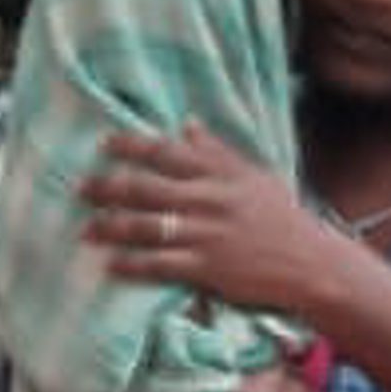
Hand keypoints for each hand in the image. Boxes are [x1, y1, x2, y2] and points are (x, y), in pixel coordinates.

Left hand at [85, 129, 347, 319]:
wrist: (311, 263)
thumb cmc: (281, 218)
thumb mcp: (253, 176)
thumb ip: (217, 152)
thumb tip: (186, 124)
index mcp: (221, 174)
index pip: (167, 152)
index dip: (131, 146)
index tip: (104, 143)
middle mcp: (210, 200)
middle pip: (147, 189)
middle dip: (108, 187)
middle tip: (79, 187)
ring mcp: (207, 234)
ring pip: (147, 226)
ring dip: (111, 227)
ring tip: (85, 228)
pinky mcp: (208, 267)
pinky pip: (160, 264)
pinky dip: (132, 264)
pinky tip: (110, 264)